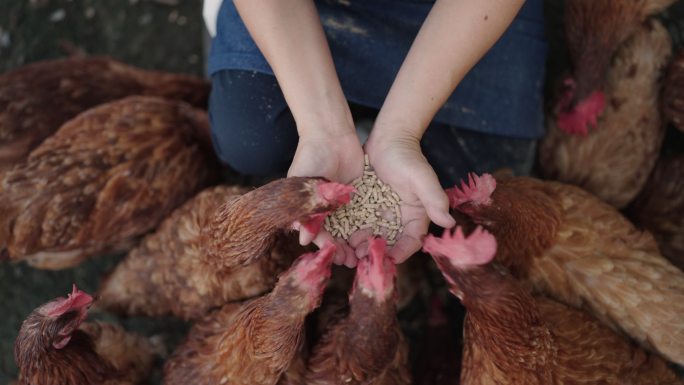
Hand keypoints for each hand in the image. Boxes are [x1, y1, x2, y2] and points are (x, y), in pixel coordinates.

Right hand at [288, 129, 364, 266]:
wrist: (329, 134)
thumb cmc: (310, 157)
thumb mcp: (303, 185)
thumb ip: (305, 212)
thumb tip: (304, 241)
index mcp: (309, 210)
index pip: (319, 235)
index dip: (327, 247)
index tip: (335, 256)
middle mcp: (326, 210)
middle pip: (336, 236)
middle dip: (344, 249)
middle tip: (353, 261)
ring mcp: (343, 204)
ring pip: (351, 230)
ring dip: (357, 243)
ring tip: (365, 254)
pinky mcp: (358, 197)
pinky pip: (364, 216)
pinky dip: (369, 227)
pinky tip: (377, 237)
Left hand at [351, 130, 454, 262]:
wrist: (387, 139)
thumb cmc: (408, 156)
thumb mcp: (422, 177)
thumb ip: (435, 199)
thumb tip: (449, 223)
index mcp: (415, 217)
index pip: (412, 241)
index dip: (402, 253)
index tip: (390, 259)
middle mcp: (397, 220)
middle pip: (388, 244)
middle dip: (376, 252)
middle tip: (363, 255)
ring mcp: (378, 215)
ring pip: (370, 237)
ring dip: (360, 245)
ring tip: (349, 247)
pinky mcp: (362, 208)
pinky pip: (355, 224)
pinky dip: (348, 232)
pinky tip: (338, 236)